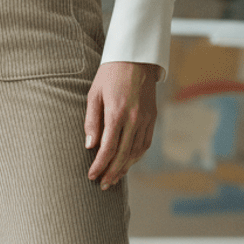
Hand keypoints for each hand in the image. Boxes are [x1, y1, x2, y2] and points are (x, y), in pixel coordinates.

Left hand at [84, 61, 158, 189]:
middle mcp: (134, 118)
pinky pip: (145, 144)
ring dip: (125, 168)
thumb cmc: (109, 75)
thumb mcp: (94, 94)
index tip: (92, 175)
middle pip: (123, 155)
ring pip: (136, 152)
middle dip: (112, 173)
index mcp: (117, 112)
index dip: (100, 165)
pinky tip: (127, 164)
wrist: (136, 58)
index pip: (108, 148)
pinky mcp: (153, 118)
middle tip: (103, 185)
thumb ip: (92, 121)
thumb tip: (90, 146)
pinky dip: (136, 157)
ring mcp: (146, 119)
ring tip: (113, 179)